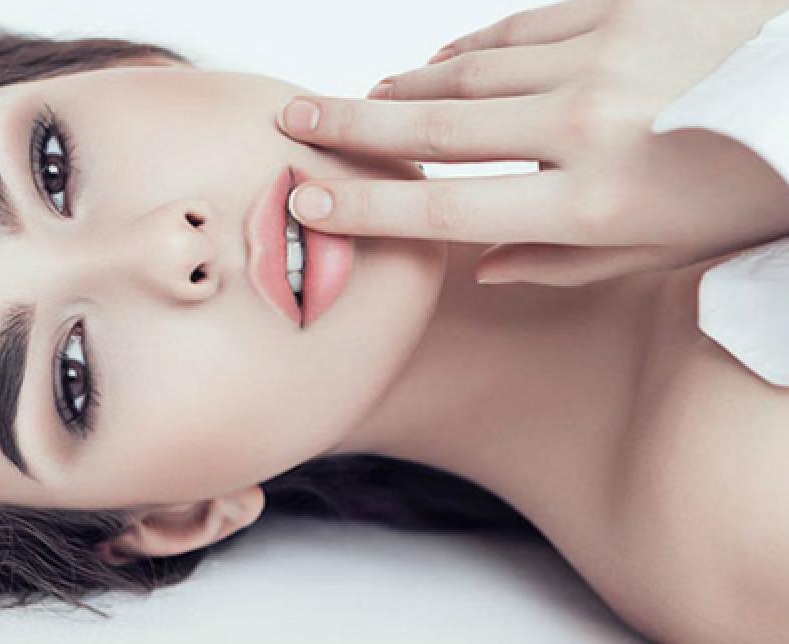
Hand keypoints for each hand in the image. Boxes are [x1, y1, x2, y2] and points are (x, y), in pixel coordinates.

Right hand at [276, 0, 788, 285]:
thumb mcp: (666, 251)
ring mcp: (603, 57)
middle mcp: (586, 128)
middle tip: (293, 124)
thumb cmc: (756, 186)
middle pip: (438, 129)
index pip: (451, 213)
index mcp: (594, 205)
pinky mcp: (624, 7)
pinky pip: (519, 27)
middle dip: (353, 130)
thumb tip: (487, 268)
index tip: (310, 204)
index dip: (370, 212)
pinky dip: (467, 48)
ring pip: (469, 72)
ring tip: (355, 100)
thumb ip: (565, 263)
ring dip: (402, 87)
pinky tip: (435, 61)